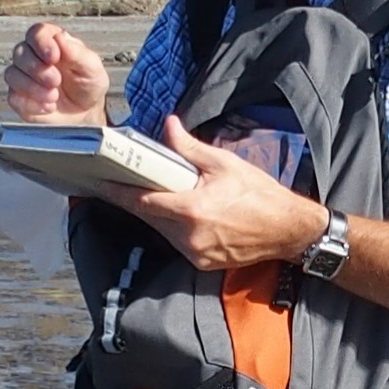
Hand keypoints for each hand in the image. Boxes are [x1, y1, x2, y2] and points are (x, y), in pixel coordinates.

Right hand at [4, 21, 107, 123]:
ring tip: (54, 96)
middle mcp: (33, 56)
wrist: (86, 111)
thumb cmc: (88, 84)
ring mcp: (24, 77)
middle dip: (38, 69)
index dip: (42, 43)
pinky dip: (31, 104)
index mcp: (51, 42)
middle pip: (20, 53)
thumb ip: (77, 52)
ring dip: (32, 87)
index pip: (37, 33)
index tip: (54, 57)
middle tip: (56, 81)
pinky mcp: (19, 97)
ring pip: (12, 75)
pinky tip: (49, 106)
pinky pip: (14, 98)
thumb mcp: (92, 67)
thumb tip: (60, 37)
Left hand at [102, 118, 329, 271]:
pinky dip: (174, 227)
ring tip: (158, 194)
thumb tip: (168, 126)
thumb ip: (190, 148)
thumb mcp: (224, 164)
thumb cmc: (260, 194)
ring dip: (156, 213)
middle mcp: (189, 236)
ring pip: (162, 230)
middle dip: (136, 200)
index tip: (100, 183)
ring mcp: (195, 253)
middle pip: (149, 217)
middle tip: (123, 182)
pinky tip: (181, 213)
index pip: (142, 202)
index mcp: (192, 210)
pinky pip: (177, 242)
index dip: (118, 192)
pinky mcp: (202, 262)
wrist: (288, 230)